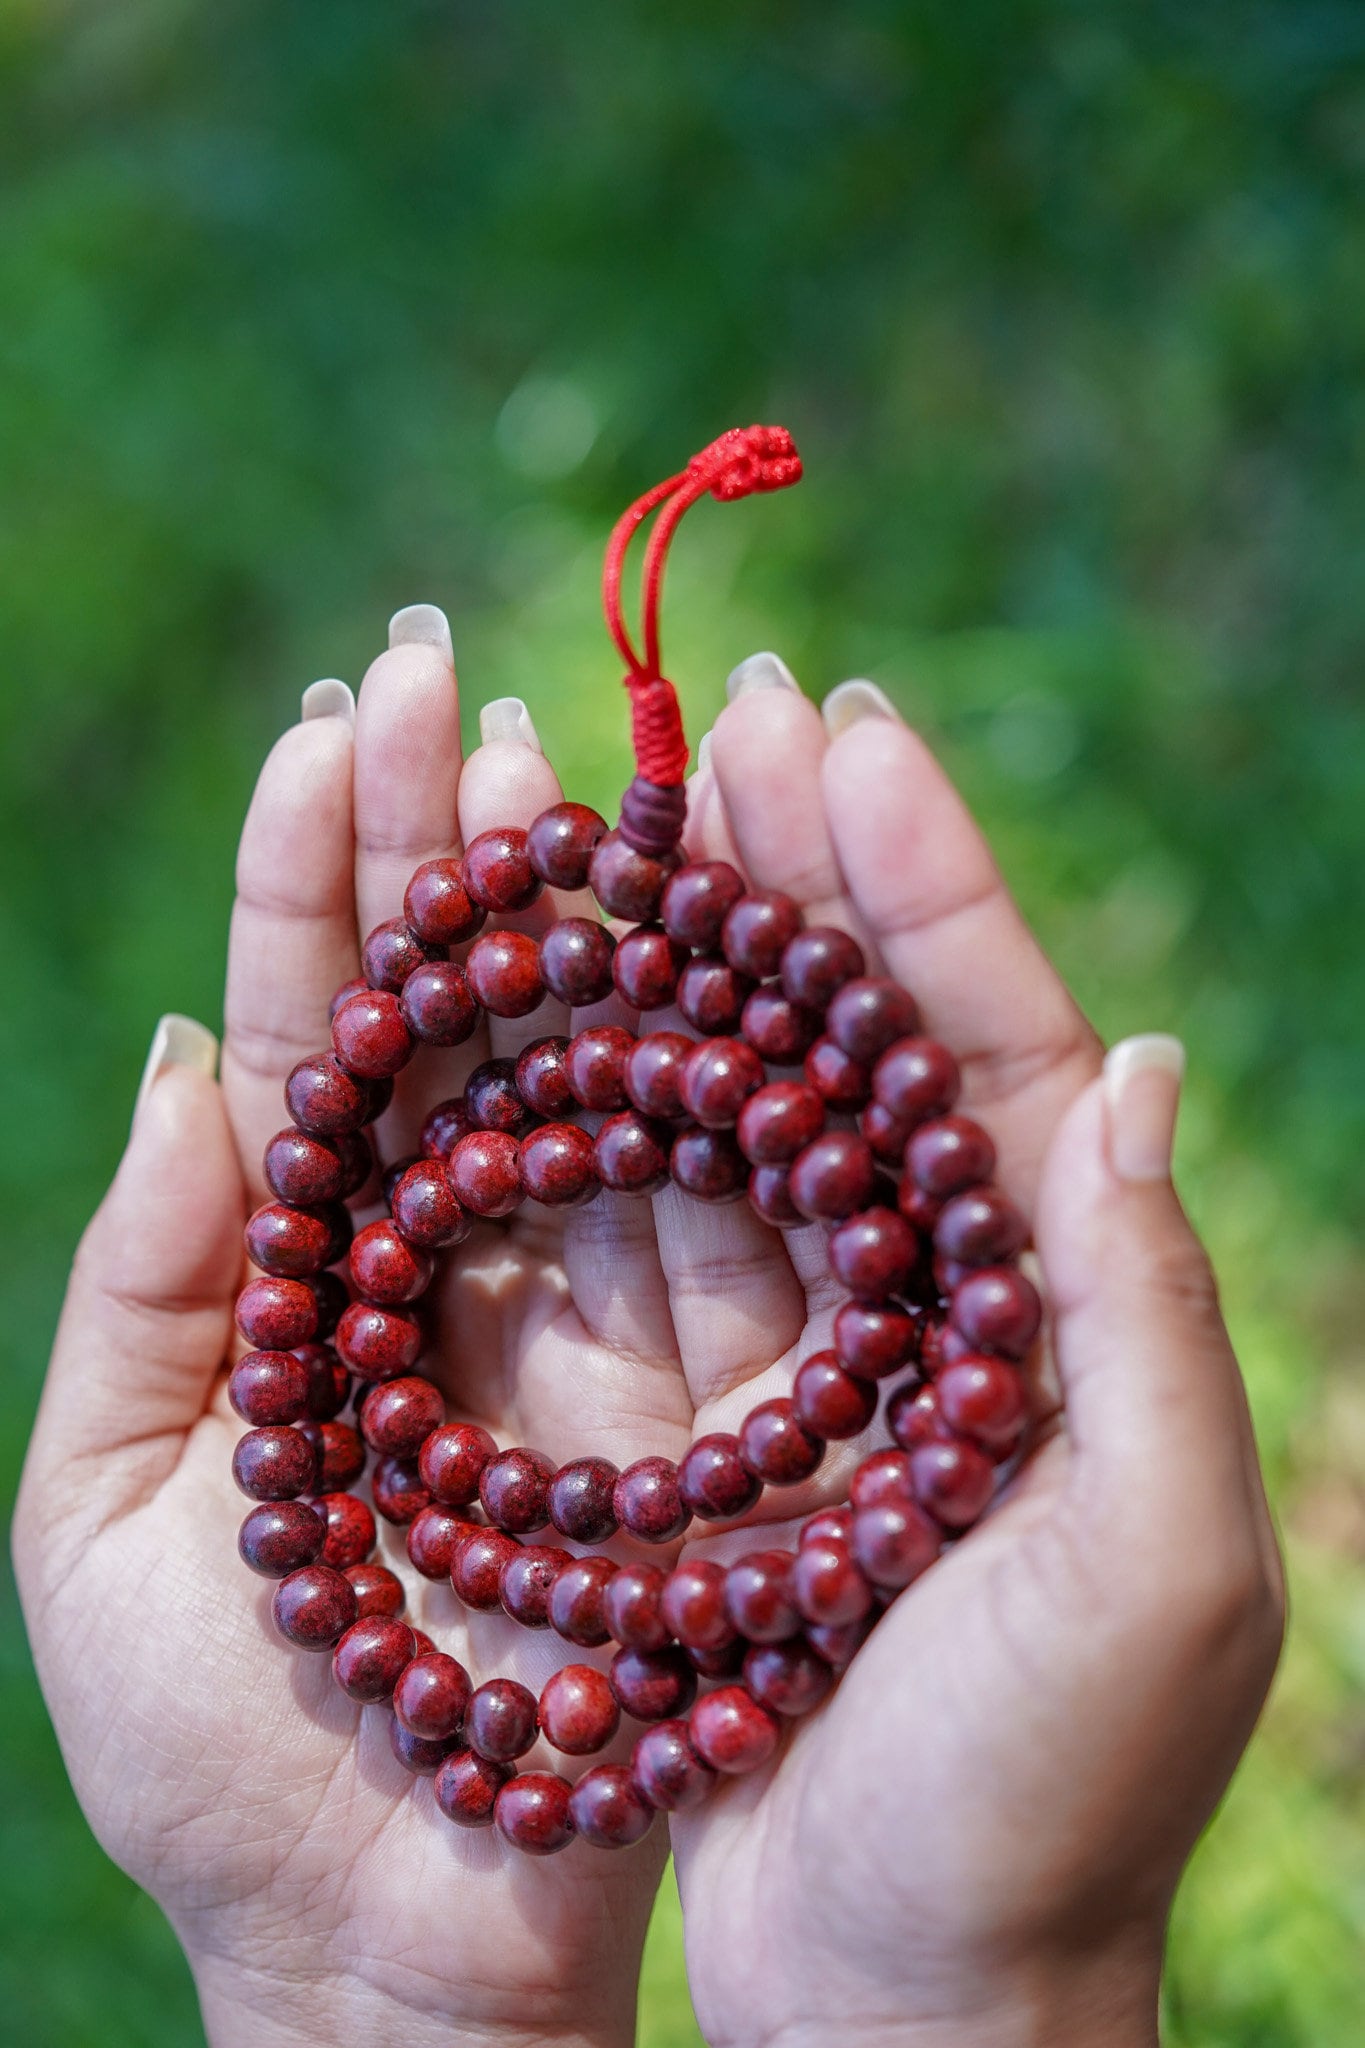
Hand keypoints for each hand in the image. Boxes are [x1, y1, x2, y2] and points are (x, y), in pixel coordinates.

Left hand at [14, 610, 687, 2047]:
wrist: (381, 1945)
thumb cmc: (214, 1755)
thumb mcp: (105, 1518)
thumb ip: (148, 1291)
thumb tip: (186, 1056)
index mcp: (293, 1264)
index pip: (302, 1027)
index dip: (311, 874)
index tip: (332, 724)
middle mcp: (440, 1254)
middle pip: (442, 1014)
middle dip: (436, 843)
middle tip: (445, 674)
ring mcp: (570, 1310)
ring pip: (571, 1074)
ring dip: (568, 921)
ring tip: (558, 765)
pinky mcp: (685, 1390)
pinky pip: (693, 1211)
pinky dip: (693, 1078)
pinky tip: (694, 946)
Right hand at [671, 665, 1285, 2047]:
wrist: (908, 2000)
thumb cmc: (1046, 1808)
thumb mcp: (1150, 1564)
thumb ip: (1139, 1311)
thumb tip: (1131, 1060)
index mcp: (1055, 1297)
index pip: (990, 1040)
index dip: (924, 876)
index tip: (843, 723)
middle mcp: (930, 1298)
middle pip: (850, 1042)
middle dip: (796, 871)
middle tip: (721, 706)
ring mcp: (804, 1351)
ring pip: (729, 1113)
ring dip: (672, 966)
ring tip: (610, 811)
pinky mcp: (691, 1423)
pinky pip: (633, 1238)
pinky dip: (589, 1120)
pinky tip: (536, 1014)